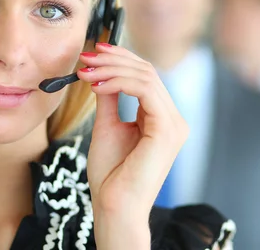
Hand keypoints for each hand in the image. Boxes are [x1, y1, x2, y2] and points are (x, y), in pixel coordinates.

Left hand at [77, 43, 188, 243]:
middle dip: (114, 59)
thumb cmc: (110, 176)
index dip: (121, 59)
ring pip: (146, 76)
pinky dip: (119, 82)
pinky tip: (98, 84)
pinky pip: (145, 90)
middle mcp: (173, 119)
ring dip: (112, 68)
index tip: (94, 52)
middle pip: (147, 71)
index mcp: (161, 119)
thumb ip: (109, 99)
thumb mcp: (107, 127)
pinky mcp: (166, 130)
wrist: (114, 207)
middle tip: (86, 57)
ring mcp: (173, 124)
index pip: (146, 76)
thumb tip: (101, 73)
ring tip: (86, 72)